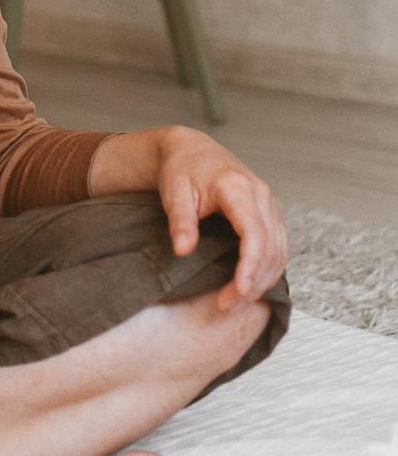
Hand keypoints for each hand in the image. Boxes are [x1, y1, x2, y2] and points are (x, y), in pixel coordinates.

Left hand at [156, 128, 288, 310]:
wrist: (192, 149)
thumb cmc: (181, 169)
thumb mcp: (174, 192)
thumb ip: (180, 221)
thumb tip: (182, 250)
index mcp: (238, 187)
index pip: (254, 234)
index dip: (250, 267)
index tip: (238, 292)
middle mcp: (261, 194)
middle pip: (271, 248)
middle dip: (254, 282)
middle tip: (227, 306)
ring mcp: (269, 203)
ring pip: (280, 251)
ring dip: (263, 280)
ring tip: (236, 302)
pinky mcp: (270, 212)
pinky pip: (278, 246)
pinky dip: (268, 269)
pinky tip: (251, 285)